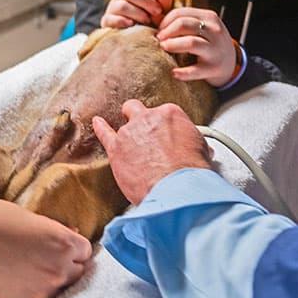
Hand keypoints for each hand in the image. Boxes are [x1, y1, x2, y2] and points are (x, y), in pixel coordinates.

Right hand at [0, 189, 92, 297]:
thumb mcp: (32, 220)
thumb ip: (57, 235)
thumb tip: (74, 238)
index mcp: (63, 244)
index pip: (85, 251)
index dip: (71, 247)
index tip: (59, 246)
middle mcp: (58, 271)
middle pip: (76, 273)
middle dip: (65, 265)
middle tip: (42, 257)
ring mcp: (41, 292)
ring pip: (58, 290)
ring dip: (49, 281)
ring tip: (26, 268)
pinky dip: (32, 292)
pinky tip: (16, 279)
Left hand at [92, 100, 210, 204]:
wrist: (177, 188)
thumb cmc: (190, 170)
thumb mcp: (200, 148)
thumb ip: (189, 140)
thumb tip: (192, 145)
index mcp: (169, 114)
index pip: (163, 113)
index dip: (163, 127)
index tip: (165, 136)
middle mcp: (148, 118)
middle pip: (137, 110)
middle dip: (140, 119)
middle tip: (145, 132)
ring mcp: (130, 132)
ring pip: (124, 125)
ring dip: (127, 136)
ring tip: (130, 145)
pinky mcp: (116, 148)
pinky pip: (104, 133)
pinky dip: (100, 128)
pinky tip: (98, 123)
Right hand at [102, 0, 173, 28]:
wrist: (136, 41)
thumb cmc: (149, 23)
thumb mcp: (158, 13)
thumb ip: (163, 3)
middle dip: (146, 1)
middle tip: (158, 12)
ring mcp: (112, 8)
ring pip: (122, 5)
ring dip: (138, 13)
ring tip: (147, 21)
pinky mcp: (107, 22)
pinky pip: (111, 19)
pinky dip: (122, 21)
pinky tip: (132, 25)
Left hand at [156, 8, 238, 87]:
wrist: (231, 64)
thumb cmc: (208, 42)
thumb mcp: (198, 25)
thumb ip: (178, 13)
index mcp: (209, 17)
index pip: (181, 13)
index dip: (165, 21)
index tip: (158, 30)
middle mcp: (214, 31)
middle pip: (184, 25)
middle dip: (167, 31)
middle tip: (159, 39)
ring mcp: (215, 49)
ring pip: (190, 43)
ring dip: (172, 45)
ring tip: (163, 48)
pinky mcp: (213, 68)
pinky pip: (195, 70)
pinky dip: (183, 72)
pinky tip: (174, 72)